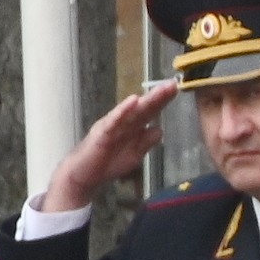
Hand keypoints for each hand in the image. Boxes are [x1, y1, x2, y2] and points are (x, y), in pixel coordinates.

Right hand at [40, 78, 180, 214]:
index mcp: (131, 127)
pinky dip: (123, 110)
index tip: (176, 89)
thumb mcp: (134, 154)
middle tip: (173, 84)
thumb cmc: (107, 163)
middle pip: (143, 108)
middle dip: (158, 96)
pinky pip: (114, 120)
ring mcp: (112, 125)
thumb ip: (146, 142)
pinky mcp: (102, 132)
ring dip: (146, 100)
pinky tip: (133, 100)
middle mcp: (123, 122)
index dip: (162, 102)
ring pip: (132, 110)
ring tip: (161, 89)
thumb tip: (159, 129)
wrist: (83, 175)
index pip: (149, 112)